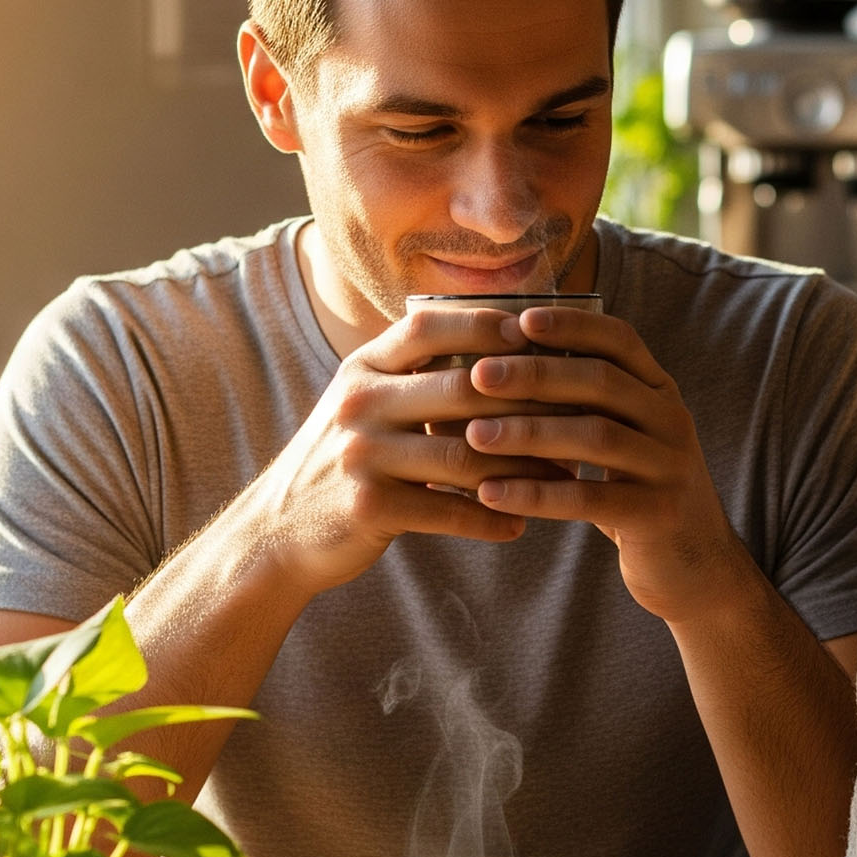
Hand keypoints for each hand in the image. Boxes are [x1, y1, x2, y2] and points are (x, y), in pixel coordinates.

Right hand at [240, 305, 571, 599]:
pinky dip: (490, 519)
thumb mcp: (367, 403)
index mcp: (362, 368)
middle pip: (461, 390)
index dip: (485, 325)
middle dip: (527, 403)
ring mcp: (360, 455)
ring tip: (564, 476)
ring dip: (522, 468)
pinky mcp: (367, 507)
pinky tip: (521, 524)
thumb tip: (504, 343)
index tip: (539, 336)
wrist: (277, 531)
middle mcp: (358, 403)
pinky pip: (447, 512)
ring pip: (464, 456)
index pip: (428, 326)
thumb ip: (417, 373)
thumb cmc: (345, 460)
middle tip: (579, 414)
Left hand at [457, 305, 753, 626]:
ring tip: (474, 435)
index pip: (620, 340)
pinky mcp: (659, 514)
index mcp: (660, 391)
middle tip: (478, 375)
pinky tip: (491, 493)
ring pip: (596, 437)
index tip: (519, 320)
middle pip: (603, 383)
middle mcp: (672, 420)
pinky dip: (538, 493)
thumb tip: (490, 370)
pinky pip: (592, 498)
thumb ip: (579, 406)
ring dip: (529, 433)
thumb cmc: (635, 492)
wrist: (696, 566)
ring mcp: (670, 467)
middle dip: (536, 375)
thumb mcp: (620, 439)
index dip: (572, 326)